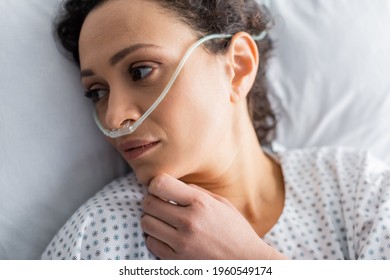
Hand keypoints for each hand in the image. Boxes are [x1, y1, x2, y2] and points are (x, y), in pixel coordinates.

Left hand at [141, 173, 285, 258]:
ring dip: (151, 219)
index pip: (160, 184)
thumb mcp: (221, 203)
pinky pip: (151, 243)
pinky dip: (155, 237)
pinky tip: (166, 235)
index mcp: (200, 203)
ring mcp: (182, 243)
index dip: (156, 184)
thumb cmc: (235, 229)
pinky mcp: (177, 260)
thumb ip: (196, 191)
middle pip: (149, 203)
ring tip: (163, 220)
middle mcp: (189, 221)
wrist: (246, 261)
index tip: (160, 189)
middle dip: (151, 201)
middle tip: (159, 204)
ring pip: (146, 223)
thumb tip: (172, 184)